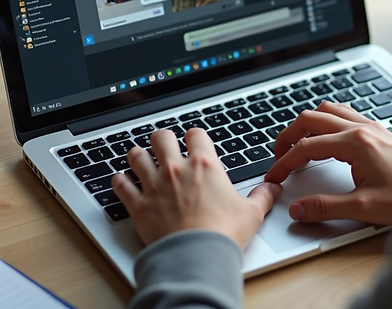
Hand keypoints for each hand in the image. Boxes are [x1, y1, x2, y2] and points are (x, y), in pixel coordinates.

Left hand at [112, 128, 281, 247]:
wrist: (196, 256)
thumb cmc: (223, 234)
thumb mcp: (251, 214)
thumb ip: (262, 197)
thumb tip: (273, 188)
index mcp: (205, 166)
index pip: (196, 135)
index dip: (195, 137)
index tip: (195, 142)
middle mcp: (176, 170)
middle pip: (162, 138)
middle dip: (163, 139)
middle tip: (165, 145)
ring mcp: (154, 186)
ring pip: (137, 157)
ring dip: (138, 155)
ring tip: (139, 157)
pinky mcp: (138, 205)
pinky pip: (121, 186)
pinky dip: (119, 181)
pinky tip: (120, 180)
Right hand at [264, 102, 391, 224]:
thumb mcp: (364, 207)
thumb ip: (326, 207)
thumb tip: (299, 209)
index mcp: (355, 143)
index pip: (306, 146)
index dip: (284, 162)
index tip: (275, 176)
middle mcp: (363, 128)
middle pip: (312, 118)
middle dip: (289, 135)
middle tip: (278, 155)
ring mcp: (372, 128)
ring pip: (329, 110)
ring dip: (309, 124)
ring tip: (298, 144)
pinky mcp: (380, 133)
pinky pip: (345, 115)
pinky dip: (327, 123)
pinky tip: (327, 141)